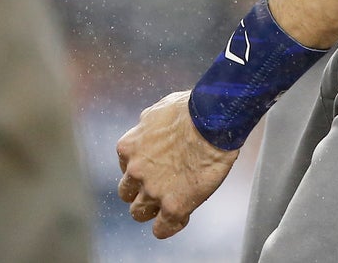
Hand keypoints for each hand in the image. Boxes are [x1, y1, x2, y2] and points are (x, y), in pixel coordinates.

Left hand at [115, 90, 238, 238]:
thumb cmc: (191, 109)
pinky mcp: (173, 206)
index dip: (140, 169)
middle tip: (158, 189)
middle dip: (139, 192)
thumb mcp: (159, 109)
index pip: (126, 167)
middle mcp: (135, 171)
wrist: (212, 123)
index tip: (154, 169)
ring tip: (166, 208)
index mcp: (129, 147)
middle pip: (127, 193)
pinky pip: (162, 228)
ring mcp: (153, 191)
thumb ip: (149, 125)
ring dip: (151, 211)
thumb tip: (151, 126)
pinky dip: (167, 227)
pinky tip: (178, 219)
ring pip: (138, 213)